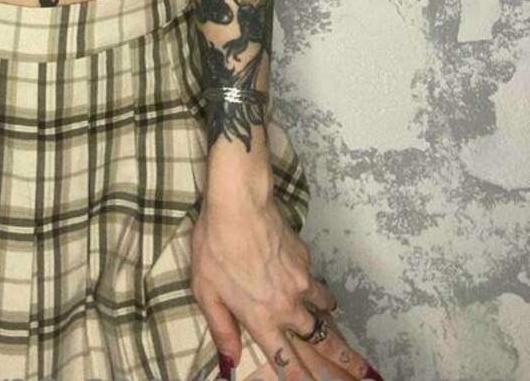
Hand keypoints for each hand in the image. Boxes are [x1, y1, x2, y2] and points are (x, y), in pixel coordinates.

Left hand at [192, 194, 380, 379]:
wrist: (240, 203)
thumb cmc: (215, 245)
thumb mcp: (205, 289)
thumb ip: (221, 327)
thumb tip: (231, 361)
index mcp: (262, 319)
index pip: (287, 361)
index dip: (303, 379)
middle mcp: (287, 306)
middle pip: (319, 340)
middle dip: (341, 358)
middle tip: (361, 372)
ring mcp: (301, 282)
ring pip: (324, 308)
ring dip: (328, 317)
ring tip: (331, 319)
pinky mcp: (305, 258)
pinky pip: (313, 278)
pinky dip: (312, 283)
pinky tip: (303, 275)